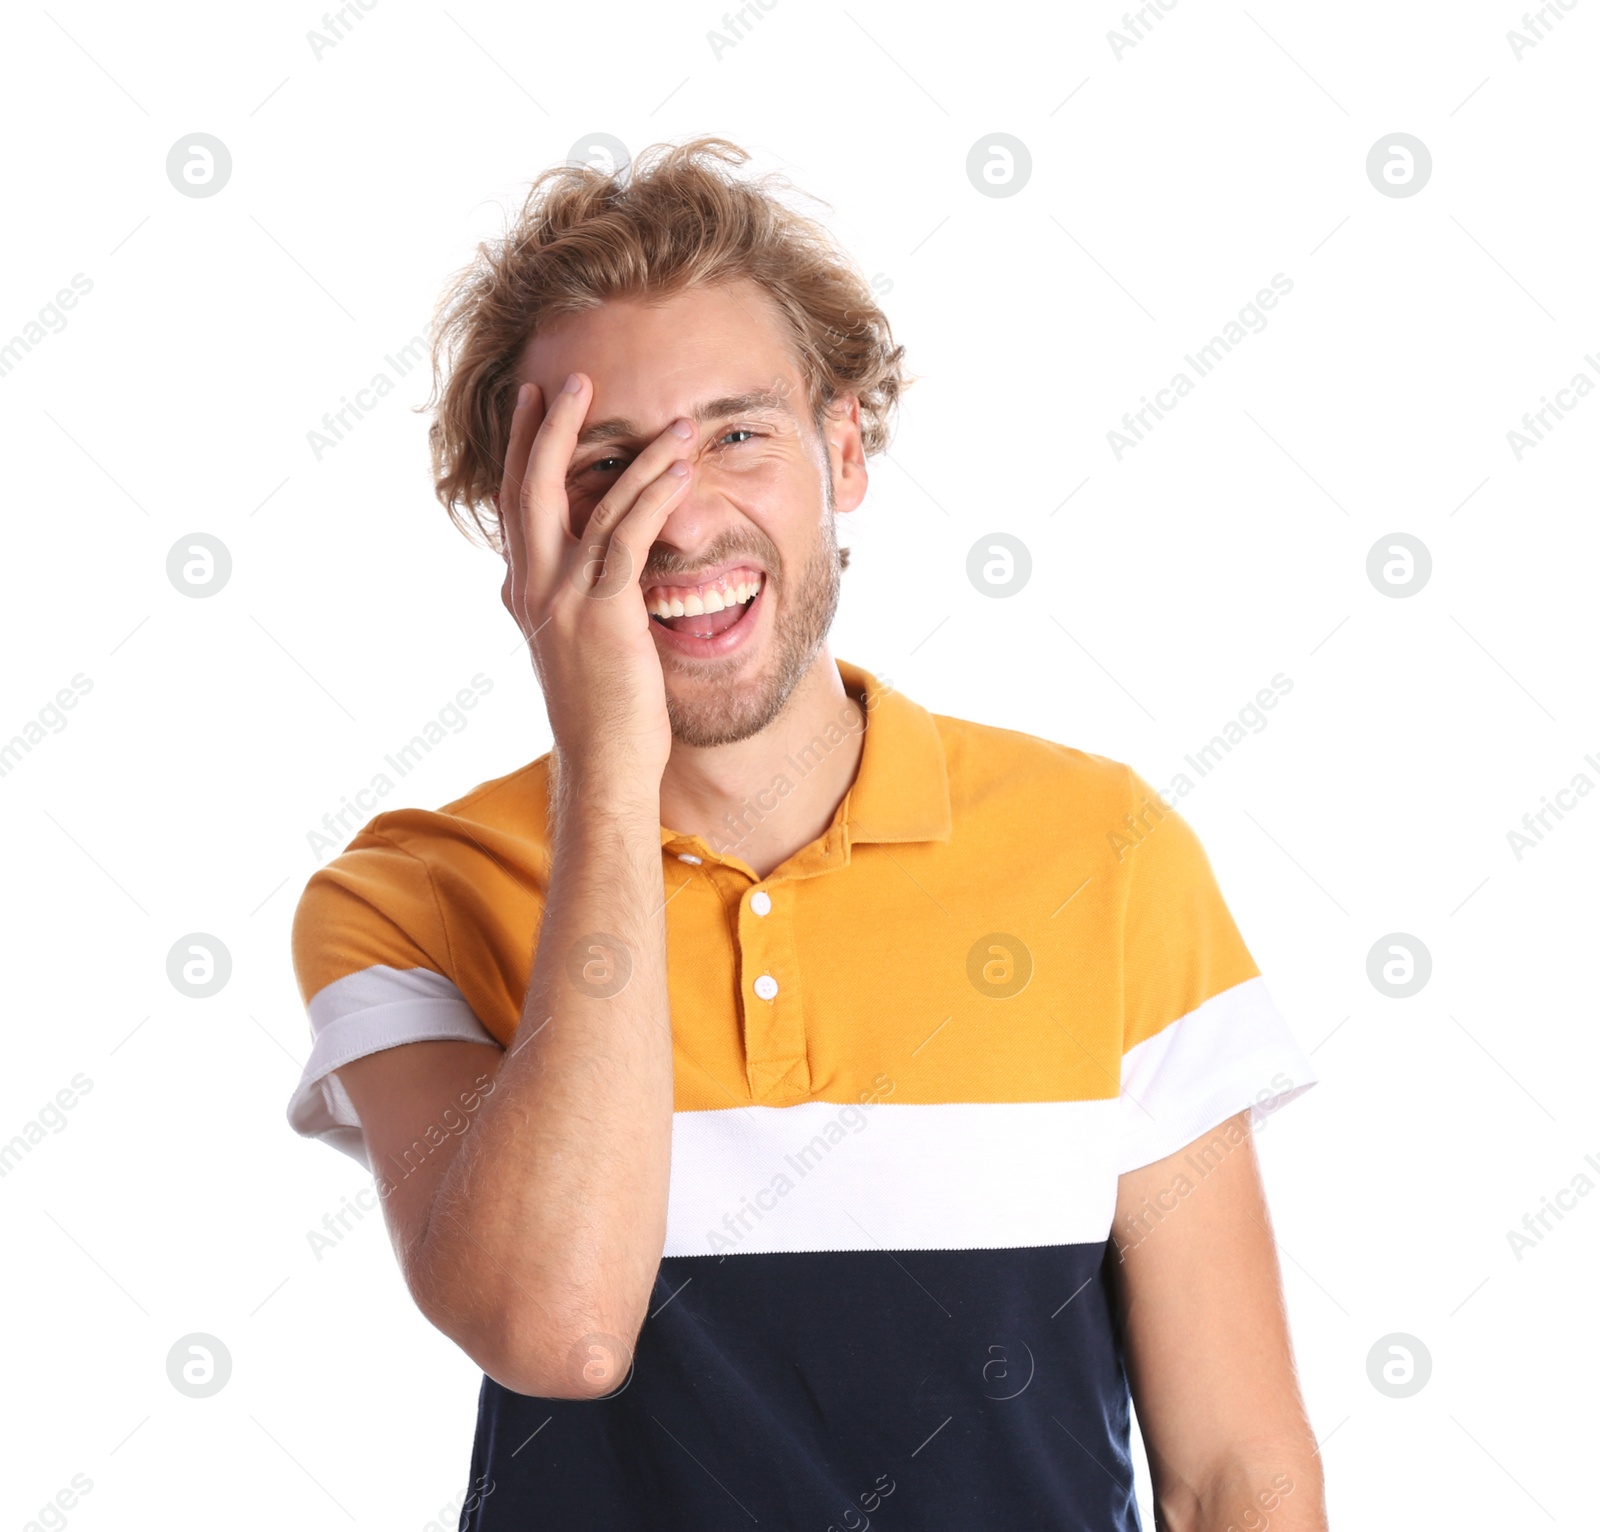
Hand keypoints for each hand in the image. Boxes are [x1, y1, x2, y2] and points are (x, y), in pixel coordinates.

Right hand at [495, 372, 693, 792]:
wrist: (604, 764)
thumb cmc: (603, 711)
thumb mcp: (577, 643)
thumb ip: (575, 598)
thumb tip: (594, 570)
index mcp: (525, 591)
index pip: (516, 502)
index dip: (522, 447)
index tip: (533, 400)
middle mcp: (533, 587)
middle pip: (531, 484)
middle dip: (549, 425)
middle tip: (572, 377)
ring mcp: (564, 598)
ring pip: (588, 501)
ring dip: (631, 453)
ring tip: (667, 419)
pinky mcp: (604, 613)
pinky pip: (628, 537)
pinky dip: (655, 495)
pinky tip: (681, 468)